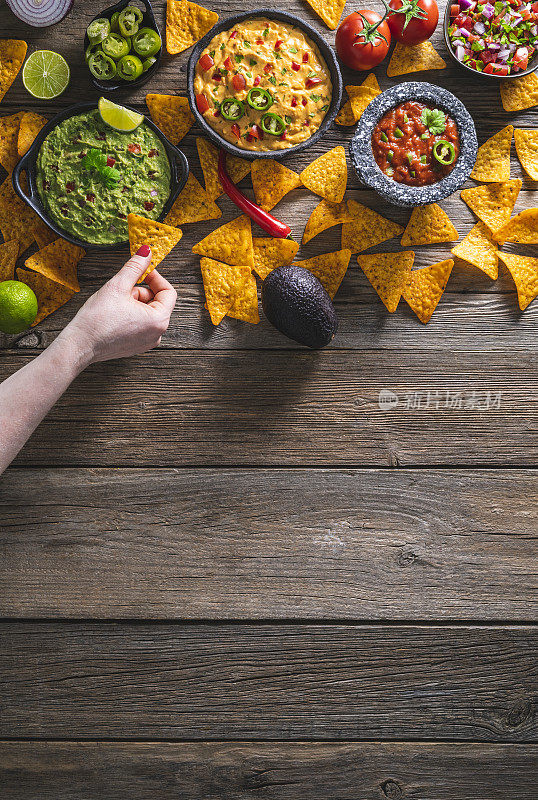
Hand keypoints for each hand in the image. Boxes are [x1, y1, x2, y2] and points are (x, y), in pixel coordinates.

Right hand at [59, 245, 176, 365]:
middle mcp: (157, 334)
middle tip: (121, 290)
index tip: (143, 270)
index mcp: (159, 320)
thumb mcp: (118, 286)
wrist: (80, 345)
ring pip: (147, 312)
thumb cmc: (97, 319)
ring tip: (114, 305)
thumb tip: (146, 252)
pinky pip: (140, 324)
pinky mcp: (137, 346)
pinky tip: (114, 316)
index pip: (169, 292)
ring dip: (134, 303)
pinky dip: (130, 315)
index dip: (155, 277)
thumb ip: (135, 266)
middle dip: (140, 292)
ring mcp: (147, 342)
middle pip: (157, 302)